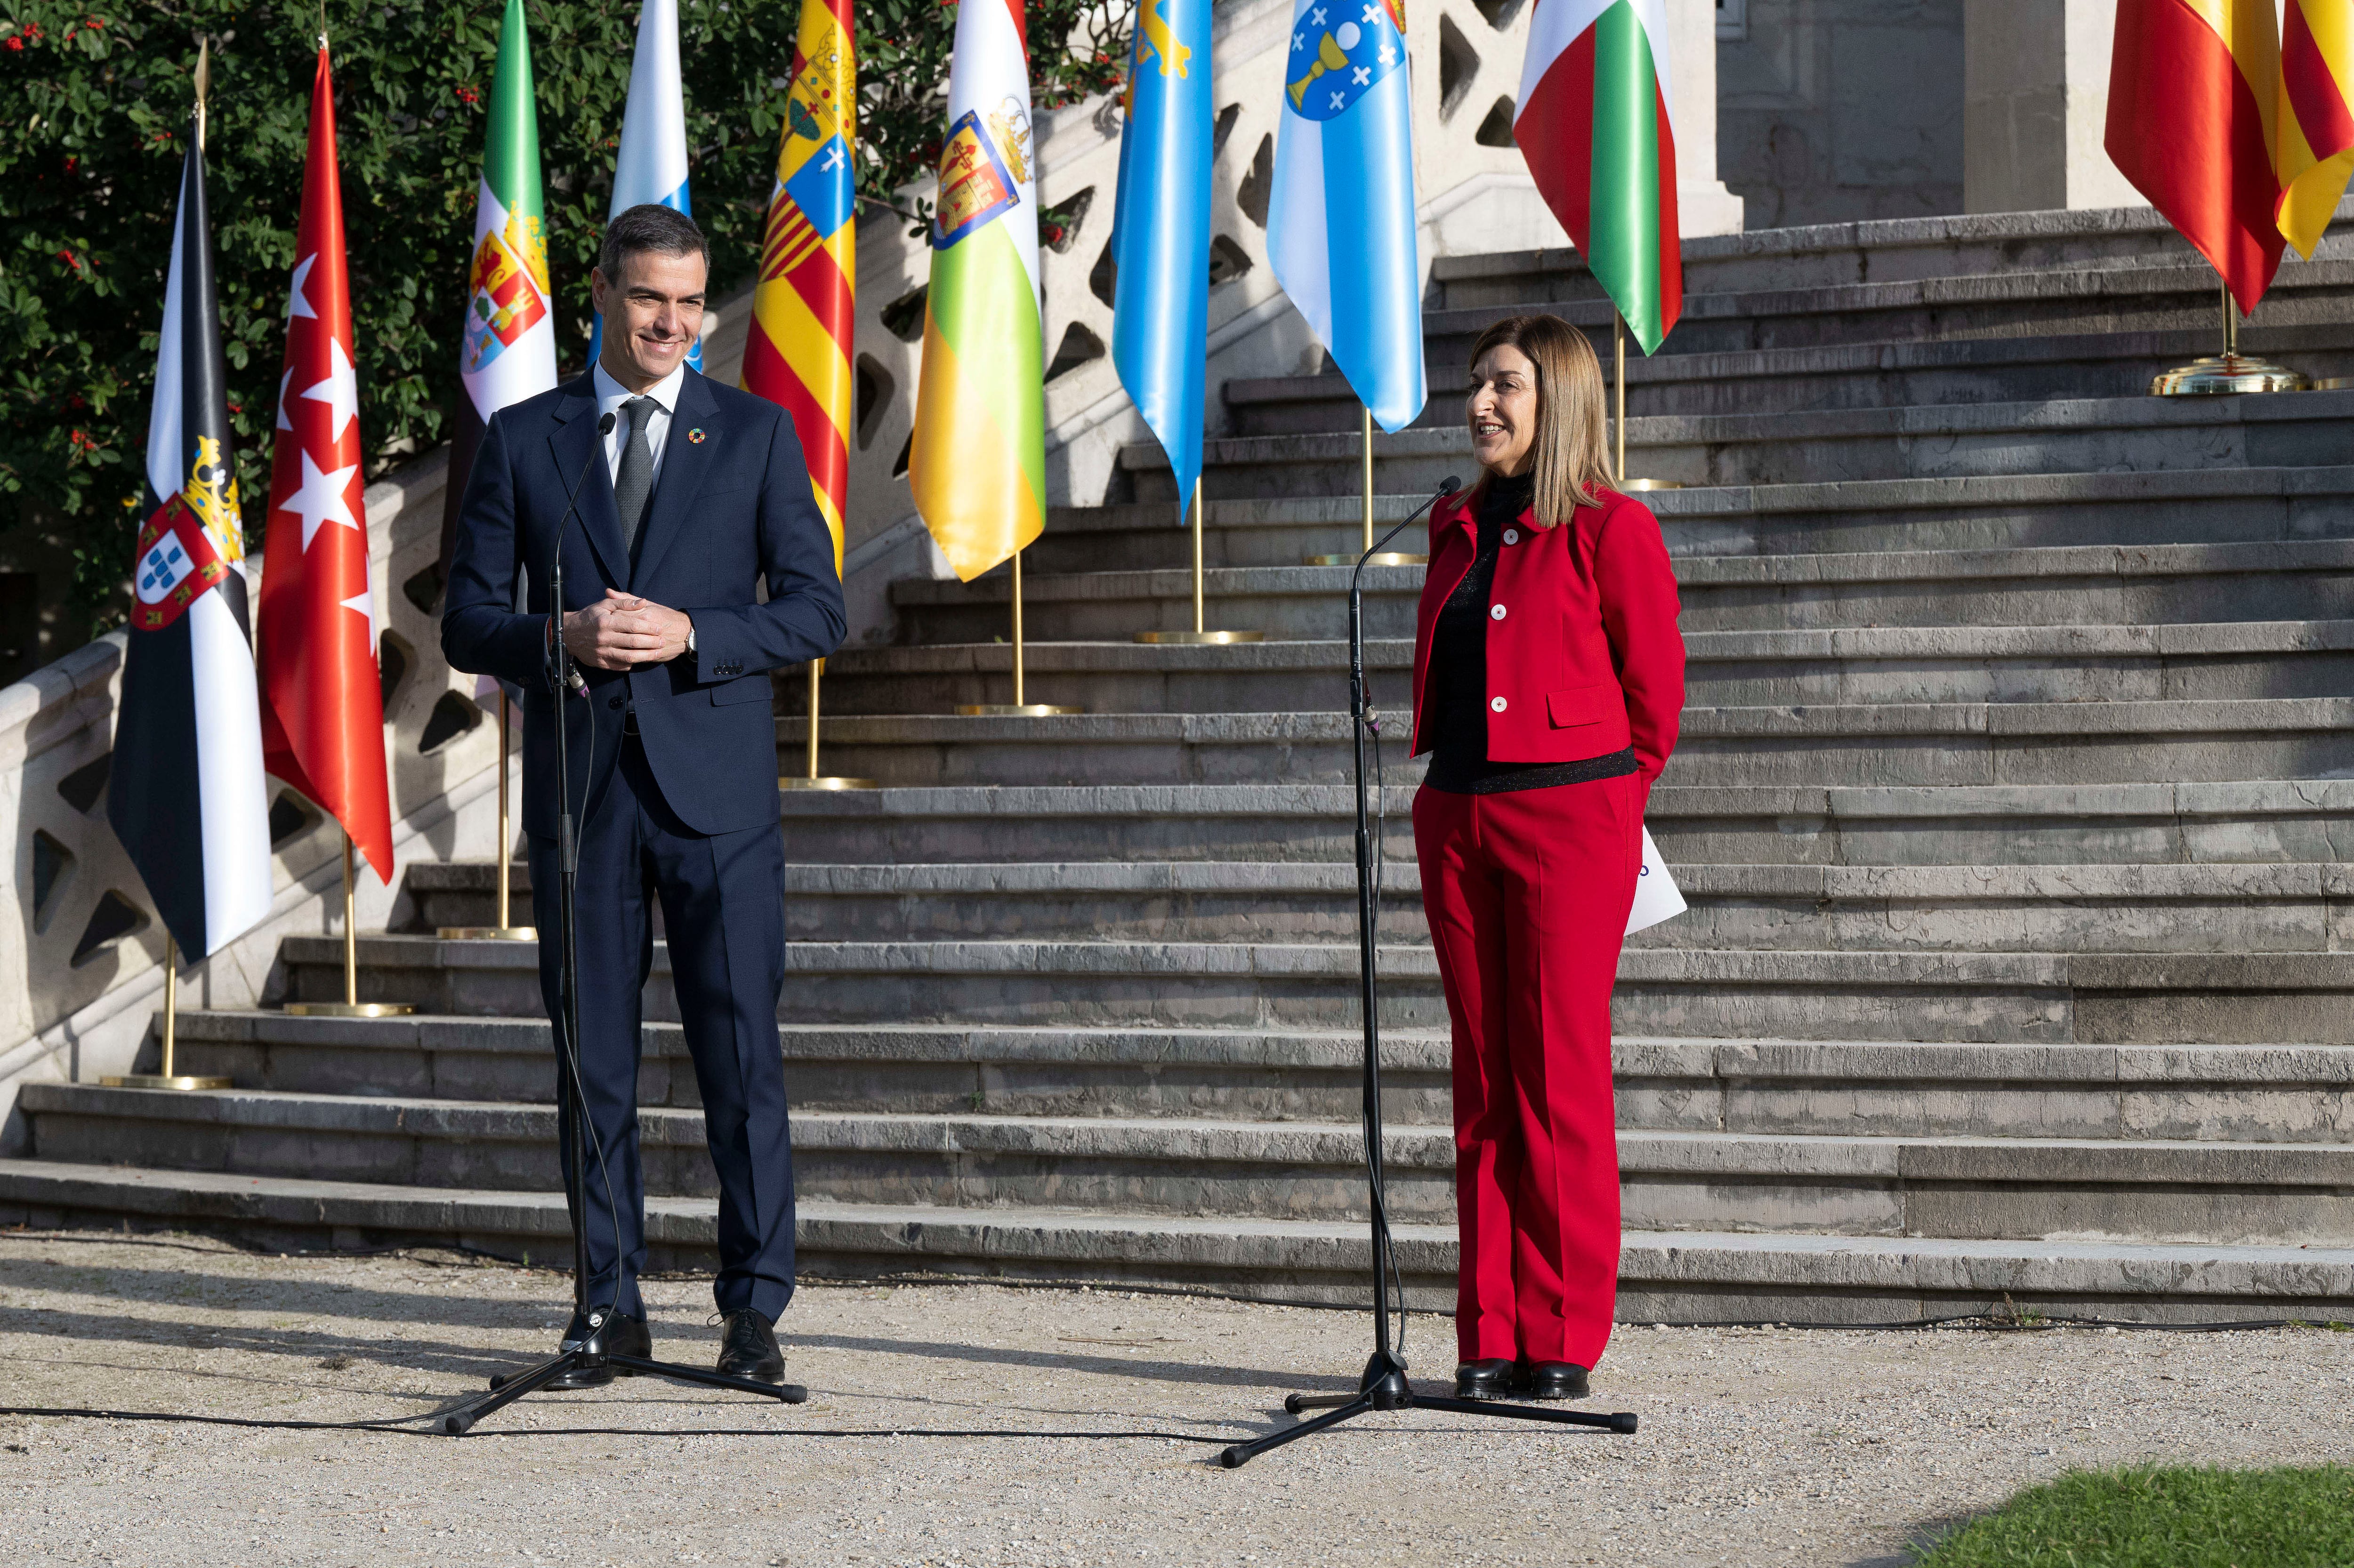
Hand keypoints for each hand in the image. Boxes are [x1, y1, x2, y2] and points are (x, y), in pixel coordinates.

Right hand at [561, 589, 692, 670]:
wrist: (568, 634)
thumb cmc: (589, 617)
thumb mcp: (604, 605)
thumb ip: (624, 603)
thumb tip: (643, 602)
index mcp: (606, 622)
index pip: (632, 625)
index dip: (648, 627)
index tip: (660, 628)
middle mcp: (604, 638)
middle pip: (633, 642)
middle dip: (651, 642)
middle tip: (663, 641)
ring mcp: (602, 652)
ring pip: (629, 656)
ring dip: (646, 656)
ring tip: (657, 653)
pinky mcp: (600, 663)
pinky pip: (620, 665)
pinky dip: (632, 663)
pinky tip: (640, 659)